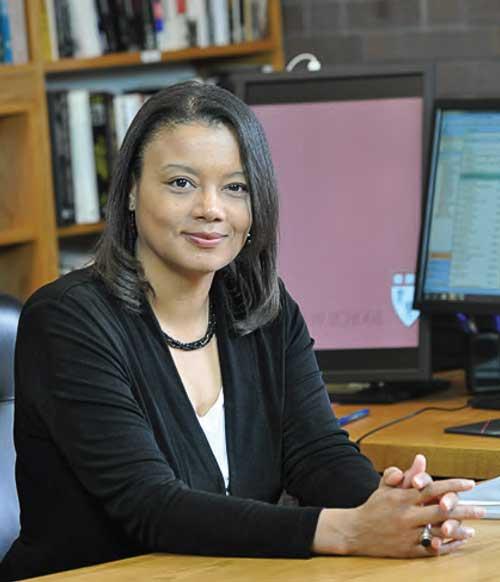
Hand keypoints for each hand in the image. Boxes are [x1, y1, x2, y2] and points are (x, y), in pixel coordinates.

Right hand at [312, 473, 483, 557]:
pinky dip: (445, 547)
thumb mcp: (386, 486)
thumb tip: (421, 459)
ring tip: (472, 530)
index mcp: (401, 497)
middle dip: (463, 510)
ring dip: (457, 531)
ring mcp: (407, 534)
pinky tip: (456, 543)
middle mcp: (405, 515)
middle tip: (481, 510)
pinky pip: (430, 549)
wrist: (355, 531)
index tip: (469, 484)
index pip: (431, 489)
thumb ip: (405, 473)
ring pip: (437, 532)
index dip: (451, 486)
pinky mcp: (407, 550)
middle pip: (439, 511)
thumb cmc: (374, 506)